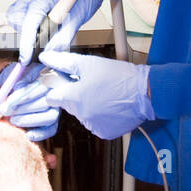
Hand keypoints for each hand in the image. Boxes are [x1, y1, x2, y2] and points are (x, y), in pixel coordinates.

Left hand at [0, 62, 59, 141]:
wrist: (19, 83)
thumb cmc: (19, 77)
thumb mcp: (19, 73)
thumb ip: (20, 80)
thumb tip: (18, 88)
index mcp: (49, 76)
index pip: (40, 87)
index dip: (24, 96)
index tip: (9, 102)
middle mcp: (57, 92)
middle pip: (45, 103)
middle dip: (24, 109)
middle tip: (6, 111)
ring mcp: (57, 107)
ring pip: (50, 117)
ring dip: (29, 120)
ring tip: (13, 120)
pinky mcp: (54, 120)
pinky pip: (51, 129)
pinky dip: (40, 134)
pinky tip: (27, 134)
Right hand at [6, 0, 74, 63]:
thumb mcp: (76, 21)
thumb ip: (61, 40)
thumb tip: (48, 53)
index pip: (28, 24)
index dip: (26, 44)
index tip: (26, 58)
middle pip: (16, 19)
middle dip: (25, 33)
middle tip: (40, 39)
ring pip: (16, 15)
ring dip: (27, 27)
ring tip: (44, 30)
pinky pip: (23, 11)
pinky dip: (29, 21)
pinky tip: (43, 23)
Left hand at [38, 51, 153, 139]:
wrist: (144, 93)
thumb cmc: (119, 76)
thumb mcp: (89, 63)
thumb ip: (64, 62)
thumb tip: (45, 58)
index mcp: (73, 98)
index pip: (51, 97)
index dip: (57, 88)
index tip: (66, 82)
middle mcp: (80, 115)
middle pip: (67, 105)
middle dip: (75, 95)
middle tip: (91, 84)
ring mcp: (92, 126)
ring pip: (81, 114)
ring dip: (88, 105)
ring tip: (104, 94)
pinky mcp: (104, 132)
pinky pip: (95, 123)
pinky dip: (99, 116)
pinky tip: (109, 105)